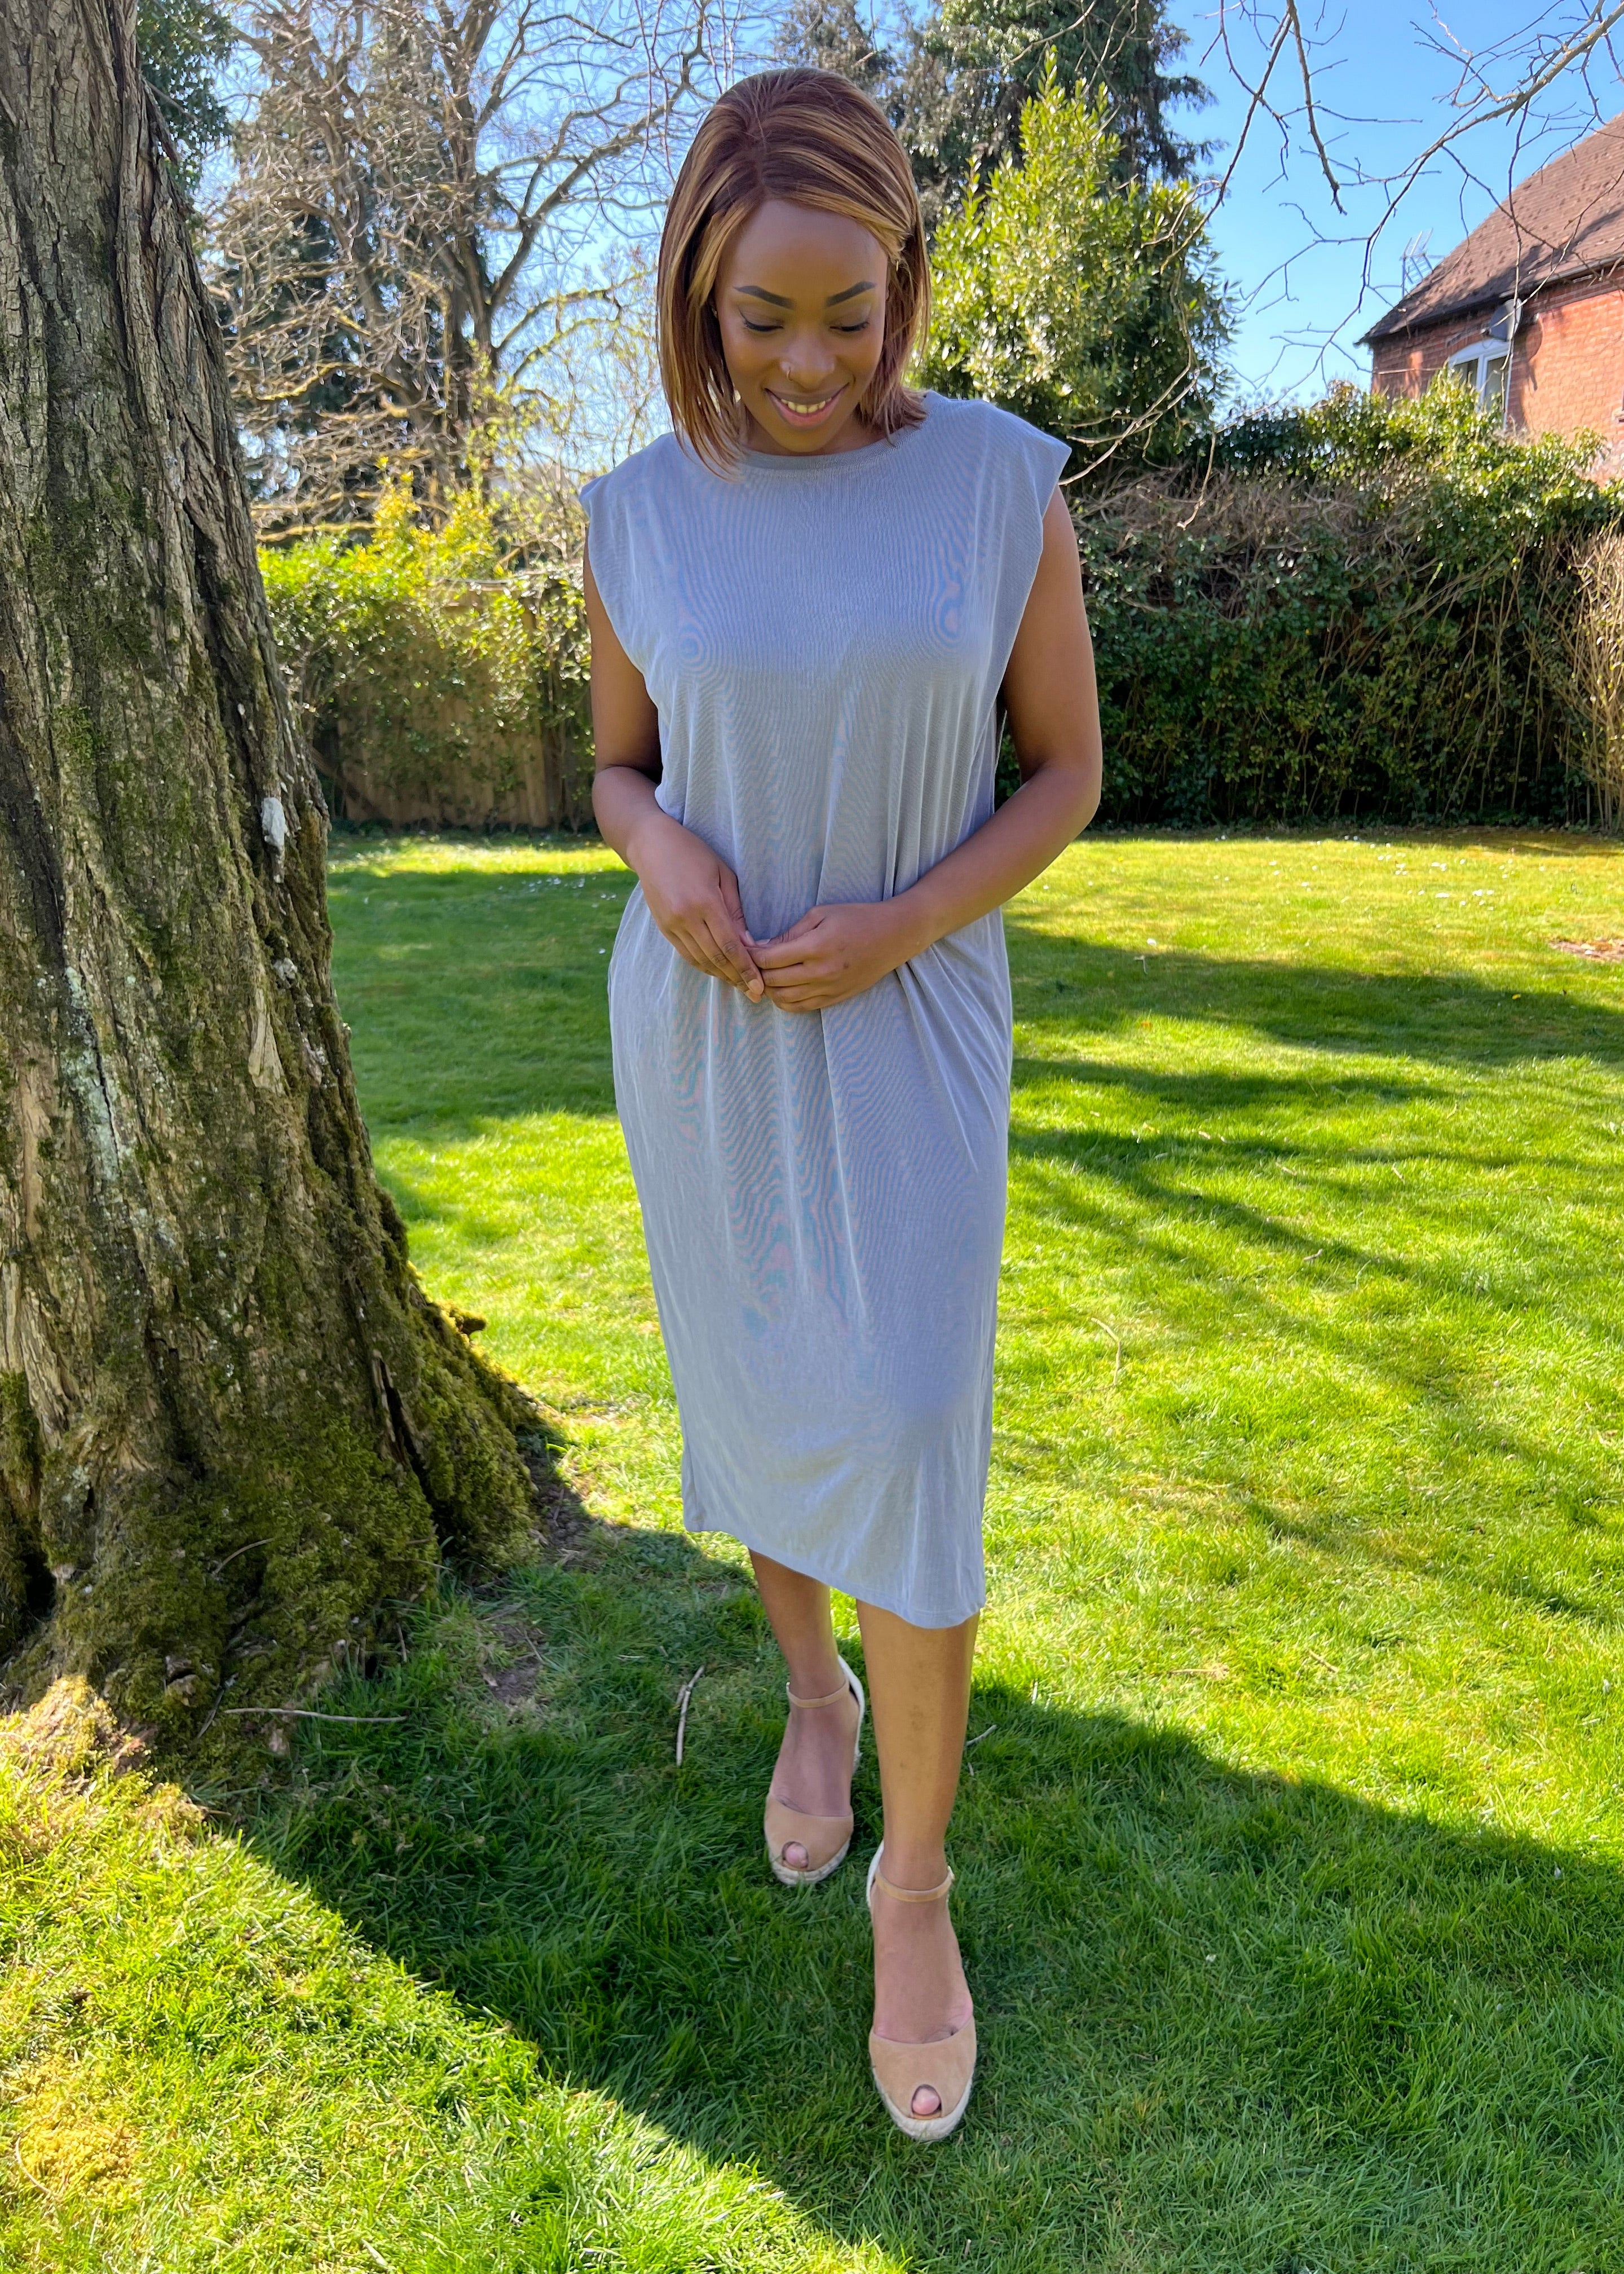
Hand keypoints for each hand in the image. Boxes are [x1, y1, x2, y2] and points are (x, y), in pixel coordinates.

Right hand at [631, 811, 763, 999]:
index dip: (746, 969)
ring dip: (722, 975)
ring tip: (741, 986)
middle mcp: (686, 918)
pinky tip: (719, 972)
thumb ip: (735, 910)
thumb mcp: (723, 874)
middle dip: (737, 978)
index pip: (730, 945)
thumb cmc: (694, 852)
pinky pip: (686, 954)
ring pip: (700, 960)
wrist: (651, 844)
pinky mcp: (663, 928)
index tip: (759, 985)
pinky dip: (704, 966)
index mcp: (704, 902)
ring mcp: (671, 925)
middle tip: (756, 994)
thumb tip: (749, 943)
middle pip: (716, 957)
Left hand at [754, 902, 920, 1011]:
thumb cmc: (856, 918)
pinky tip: (779, 989)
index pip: (769, 959)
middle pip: (772, 980)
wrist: (893, 937)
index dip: (750, 954)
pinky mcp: (835, 998)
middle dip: (754, 972)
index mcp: (816, 946)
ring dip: (767, 989)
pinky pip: (800, 1007)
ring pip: (783, 998)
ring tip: (762, 975)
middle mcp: (821, 972)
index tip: (742, 948)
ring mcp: (829, 988)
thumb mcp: (820, 914)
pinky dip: (784, 1001)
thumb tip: (761, 947)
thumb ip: (790, 933)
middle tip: (748, 962)